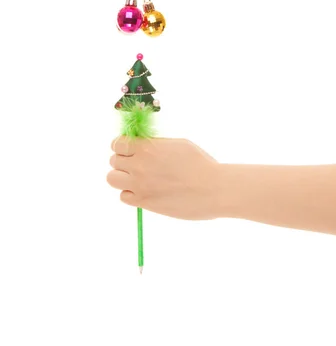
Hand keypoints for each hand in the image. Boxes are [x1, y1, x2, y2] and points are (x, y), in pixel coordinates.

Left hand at [107, 137, 221, 219]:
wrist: (213, 189)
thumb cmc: (201, 164)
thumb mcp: (178, 144)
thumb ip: (156, 145)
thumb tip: (143, 145)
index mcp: (148, 147)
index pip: (118, 143)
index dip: (122, 146)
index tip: (130, 149)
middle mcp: (139, 165)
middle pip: (113, 161)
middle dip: (123, 161)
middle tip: (138, 165)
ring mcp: (140, 185)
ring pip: (112, 179)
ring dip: (122, 178)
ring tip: (138, 179)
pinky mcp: (144, 202)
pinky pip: (124, 197)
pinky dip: (131, 194)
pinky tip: (146, 191)